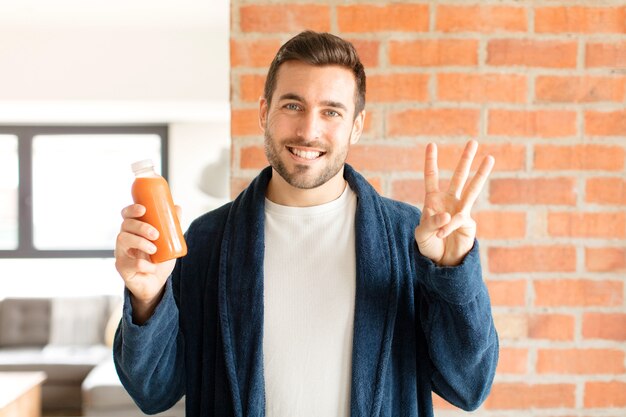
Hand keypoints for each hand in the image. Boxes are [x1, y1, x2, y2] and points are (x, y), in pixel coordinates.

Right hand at [114, 204, 179, 322]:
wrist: (156, 283)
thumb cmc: (160, 260)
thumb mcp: (169, 242)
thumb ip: (173, 226)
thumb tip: (177, 207)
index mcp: (134, 230)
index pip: (127, 215)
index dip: (132, 209)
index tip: (143, 209)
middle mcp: (124, 239)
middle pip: (125, 225)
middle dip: (140, 227)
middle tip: (155, 234)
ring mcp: (121, 253)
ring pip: (123, 240)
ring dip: (140, 242)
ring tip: (154, 249)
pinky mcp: (122, 268)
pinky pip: (130, 263)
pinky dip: (144, 265)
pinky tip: (152, 267)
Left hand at [414, 140, 493, 265]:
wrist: (440, 263)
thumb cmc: (428, 246)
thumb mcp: (421, 234)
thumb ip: (430, 222)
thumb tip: (447, 214)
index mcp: (433, 200)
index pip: (432, 177)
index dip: (431, 162)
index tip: (431, 145)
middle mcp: (449, 202)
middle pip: (458, 177)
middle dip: (465, 160)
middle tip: (473, 141)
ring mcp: (461, 211)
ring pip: (472, 189)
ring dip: (481, 173)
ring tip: (490, 157)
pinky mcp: (468, 223)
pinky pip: (458, 220)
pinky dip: (448, 226)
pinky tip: (440, 233)